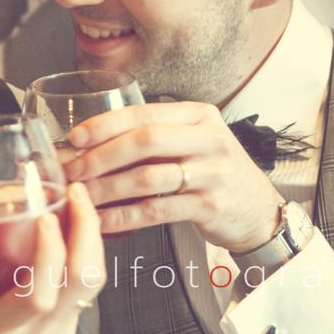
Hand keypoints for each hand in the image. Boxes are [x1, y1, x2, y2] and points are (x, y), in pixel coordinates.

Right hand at [0, 180, 104, 333]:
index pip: (39, 297)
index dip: (48, 256)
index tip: (44, 217)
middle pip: (83, 281)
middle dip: (87, 228)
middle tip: (74, 191)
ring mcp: (56, 332)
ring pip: (92, 283)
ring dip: (90, 238)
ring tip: (76, 202)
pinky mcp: (65, 326)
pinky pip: (87, 288)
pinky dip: (85, 253)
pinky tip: (71, 229)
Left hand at [63, 101, 283, 252]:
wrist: (259, 210)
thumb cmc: (214, 172)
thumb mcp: (193, 142)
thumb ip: (154, 138)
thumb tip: (92, 145)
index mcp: (199, 115)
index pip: (143, 113)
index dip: (105, 124)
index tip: (75, 138)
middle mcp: (208, 138)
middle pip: (145, 140)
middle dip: (101, 156)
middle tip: (74, 171)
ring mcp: (212, 172)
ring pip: (148, 177)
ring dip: (108, 188)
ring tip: (81, 197)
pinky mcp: (210, 206)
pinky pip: (157, 210)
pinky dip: (125, 216)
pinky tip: (104, 220)